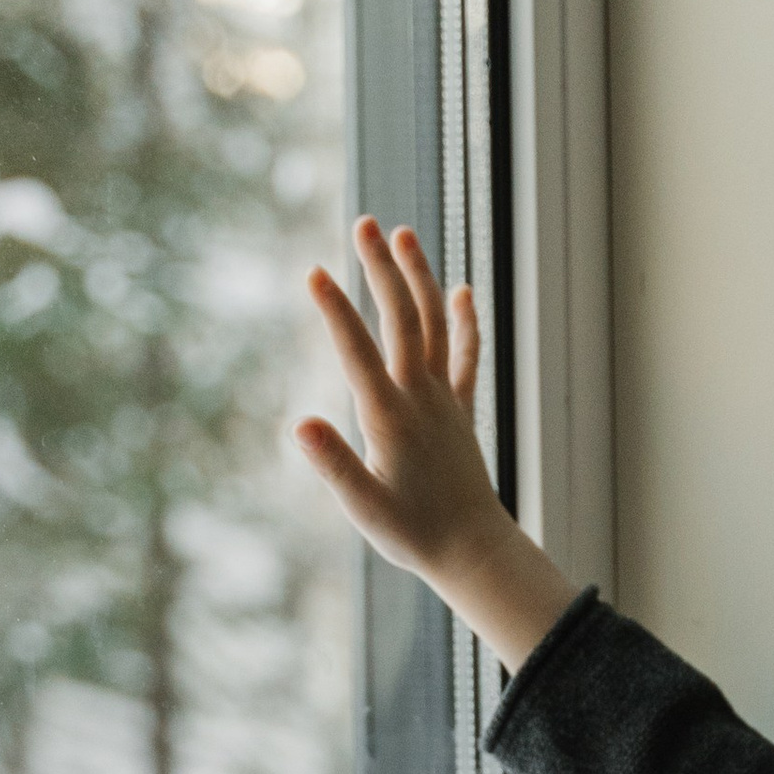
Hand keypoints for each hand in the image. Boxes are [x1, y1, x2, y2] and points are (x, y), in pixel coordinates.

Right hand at [296, 218, 577, 669]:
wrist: (474, 551)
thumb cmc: (412, 534)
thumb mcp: (363, 506)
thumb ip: (334, 464)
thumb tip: (299, 426)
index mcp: (390, 416)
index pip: (357, 351)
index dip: (334, 310)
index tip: (311, 272)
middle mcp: (422, 397)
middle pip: (403, 318)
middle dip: (381, 269)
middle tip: (364, 222)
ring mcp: (445, 399)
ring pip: (434, 324)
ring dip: (419, 277)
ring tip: (402, 234)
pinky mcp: (461, 410)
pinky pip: (465, 356)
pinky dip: (464, 321)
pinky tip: (459, 290)